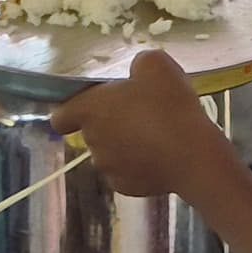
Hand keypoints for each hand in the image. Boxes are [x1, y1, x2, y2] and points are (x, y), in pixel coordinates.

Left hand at [50, 50, 237, 203]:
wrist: (191, 154)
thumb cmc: (168, 105)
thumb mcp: (156, 64)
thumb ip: (138, 64)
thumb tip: (136, 73)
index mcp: (90, 110)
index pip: (60, 117)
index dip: (71, 110)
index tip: (92, 104)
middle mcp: (92, 141)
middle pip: (92, 131)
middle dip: (111, 122)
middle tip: (141, 111)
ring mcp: (108, 168)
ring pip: (110, 153)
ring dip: (125, 144)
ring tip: (156, 134)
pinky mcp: (126, 188)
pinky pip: (127, 172)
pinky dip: (139, 165)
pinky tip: (161, 155)